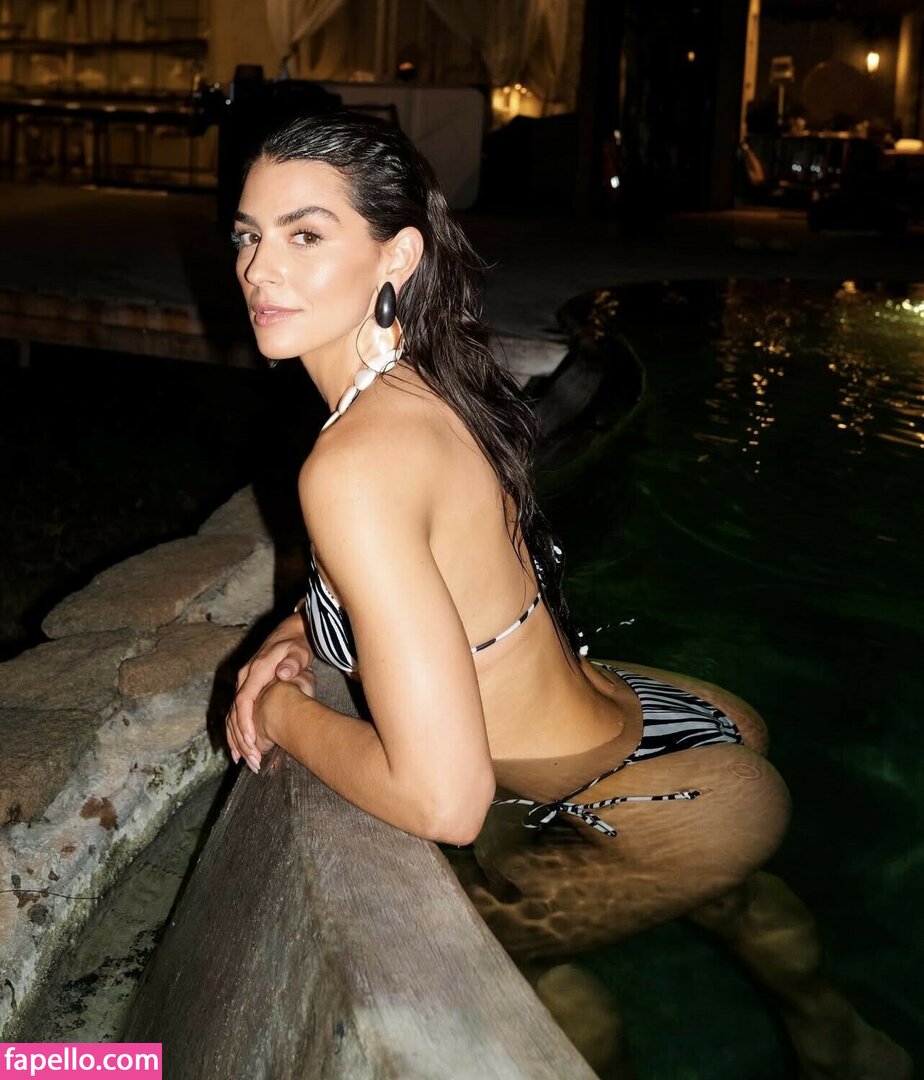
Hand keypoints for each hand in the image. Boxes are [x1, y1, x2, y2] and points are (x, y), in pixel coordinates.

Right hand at [226, 613, 313, 771]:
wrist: (289, 634)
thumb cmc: (296, 646)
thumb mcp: (298, 652)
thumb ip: (293, 663)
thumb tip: (283, 674)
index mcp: (255, 670)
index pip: (245, 700)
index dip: (246, 722)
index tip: (250, 741)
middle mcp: (244, 677)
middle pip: (236, 711)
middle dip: (240, 737)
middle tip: (251, 759)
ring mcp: (243, 683)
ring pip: (232, 714)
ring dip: (235, 738)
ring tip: (244, 760)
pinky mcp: (245, 688)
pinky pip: (236, 713)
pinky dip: (235, 731)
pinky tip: (239, 749)